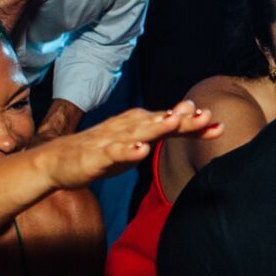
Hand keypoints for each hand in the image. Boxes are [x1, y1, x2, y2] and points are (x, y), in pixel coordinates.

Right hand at [33, 100, 219, 190]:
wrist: (56, 161)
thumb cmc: (100, 152)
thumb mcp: (135, 145)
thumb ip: (159, 134)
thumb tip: (186, 121)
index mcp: (138, 125)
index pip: (170, 124)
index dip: (194, 125)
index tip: (219, 125)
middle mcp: (126, 128)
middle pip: (158, 123)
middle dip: (182, 120)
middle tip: (206, 115)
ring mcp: (110, 140)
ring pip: (137, 132)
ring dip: (156, 127)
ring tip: (176, 123)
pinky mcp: (95, 156)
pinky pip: (113, 153)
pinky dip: (127, 151)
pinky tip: (141, 151)